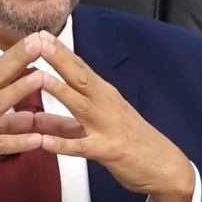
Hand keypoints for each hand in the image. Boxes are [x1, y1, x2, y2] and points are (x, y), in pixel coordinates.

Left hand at [37, 31, 194, 201]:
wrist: (166, 167)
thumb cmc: (131, 142)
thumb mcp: (96, 127)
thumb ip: (63, 123)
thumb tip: (35, 117)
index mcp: (103, 95)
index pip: (79, 68)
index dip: (60, 51)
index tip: (40, 34)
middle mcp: (105, 105)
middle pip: (80, 78)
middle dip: (59, 59)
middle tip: (38, 40)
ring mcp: (107, 127)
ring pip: (81, 106)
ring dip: (60, 91)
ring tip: (39, 78)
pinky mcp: (108, 151)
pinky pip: (83, 148)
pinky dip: (63, 144)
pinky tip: (44, 142)